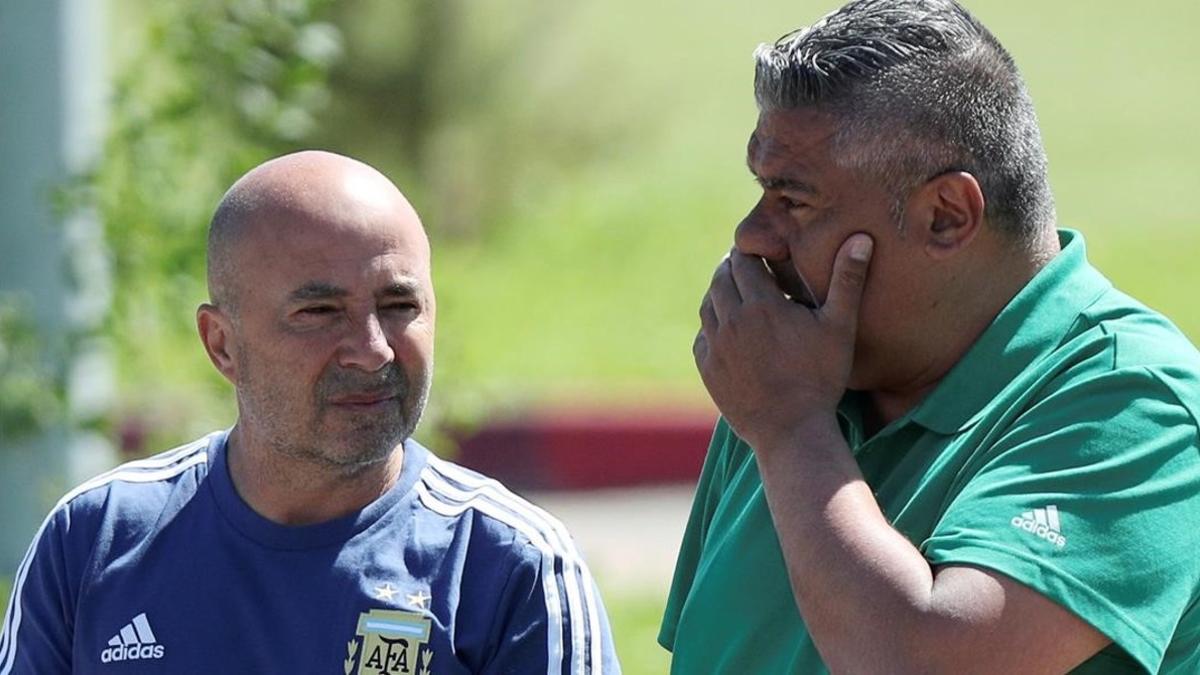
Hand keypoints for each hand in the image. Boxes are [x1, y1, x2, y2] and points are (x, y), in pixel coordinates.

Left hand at [693, 233, 873, 449]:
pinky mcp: (708, 369)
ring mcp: (715, 346)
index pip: (742, 260)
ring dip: (719, 294)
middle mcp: (731, 320)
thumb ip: (847, 279)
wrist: (791, 431)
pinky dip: (712, 326)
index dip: (750, 253)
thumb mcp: (839, 327)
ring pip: (708, 305)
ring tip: (734, 292)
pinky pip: (702, 337)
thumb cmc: (821, 378)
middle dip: (732, 268)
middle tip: (745, 266)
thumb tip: (861, 238)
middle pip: (721, 278)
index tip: (760, 253)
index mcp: (760, 303)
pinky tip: (726, 329)